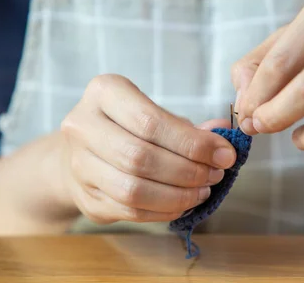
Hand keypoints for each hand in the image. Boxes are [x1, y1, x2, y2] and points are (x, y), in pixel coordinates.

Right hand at [59, 74, 235, 223]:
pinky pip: (129, 210)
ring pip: (132, 189)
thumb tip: (224, 134)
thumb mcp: (155, 112)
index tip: (224, 154)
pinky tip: (183, 203)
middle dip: (188, 170)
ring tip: (202, 190)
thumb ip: (187, 126)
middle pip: (140, 157)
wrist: (83, 150)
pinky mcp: (85, 197)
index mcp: (103, 92)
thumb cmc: (127, 125)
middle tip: (214, 174)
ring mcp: (78, 165)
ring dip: (177, 195)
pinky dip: (163, 210)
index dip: (192, 143)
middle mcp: (82, 126)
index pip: (150, 122)